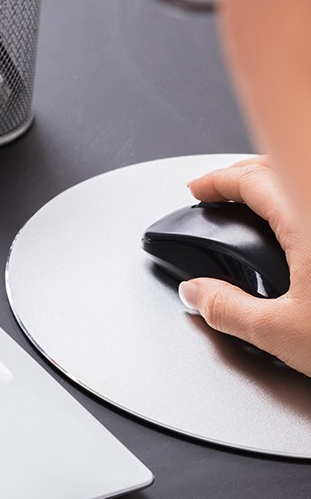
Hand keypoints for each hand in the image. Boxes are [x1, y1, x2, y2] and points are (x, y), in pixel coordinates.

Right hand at [182, 156, 310, 373]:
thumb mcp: (283, 333)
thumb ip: (228, 309)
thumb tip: (199, 294)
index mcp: (308, 218)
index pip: (254, 179)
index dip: (218, 181)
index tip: (200, 190)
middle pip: (286, 166)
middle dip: (249, 175)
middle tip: (226, 192)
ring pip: (308, 182)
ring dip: (283, 188)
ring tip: (265, 209)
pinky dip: (305, 209)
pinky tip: (303, 237)